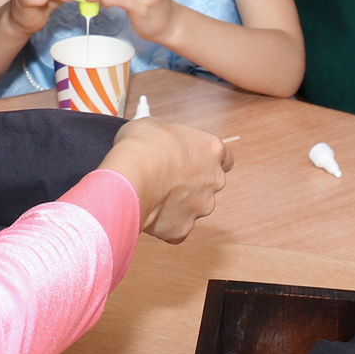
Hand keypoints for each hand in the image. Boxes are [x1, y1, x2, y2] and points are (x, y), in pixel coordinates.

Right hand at [102, 119, 231, 242]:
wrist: (129, 177)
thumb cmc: (141, 147)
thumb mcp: (155, 126)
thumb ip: (168, 137)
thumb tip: (159, 139)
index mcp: (212, 149)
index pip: (225, 159)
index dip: (206, 160)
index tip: (192, 161)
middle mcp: (214, 179)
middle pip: (208, 184)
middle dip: (190, 184)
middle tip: (165, 179)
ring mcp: (202, 206)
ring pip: (193, 207)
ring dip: (177, 203)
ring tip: (152, 194)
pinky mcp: (184, 227)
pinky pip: (177, 227)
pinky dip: (164, 223)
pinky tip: (149, 211)